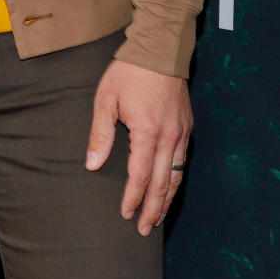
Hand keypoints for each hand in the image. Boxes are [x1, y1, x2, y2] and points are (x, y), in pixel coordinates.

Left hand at [85, 60, 191, 235]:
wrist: (159, 49)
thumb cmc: (128, 72)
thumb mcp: (105, 99)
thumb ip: (100, 134)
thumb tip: (93, 165)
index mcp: (146, 131)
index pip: (140, 175)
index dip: (133, 198)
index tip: (126, 214)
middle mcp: (168, 137)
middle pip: (163, 183)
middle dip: (153, 209)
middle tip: (144, 229)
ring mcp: (181, 132)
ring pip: (176, 175)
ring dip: (167, 200)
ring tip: (158, 218)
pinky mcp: (187, 127)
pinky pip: (182, 161)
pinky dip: (176, 180)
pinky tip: (169, 189)